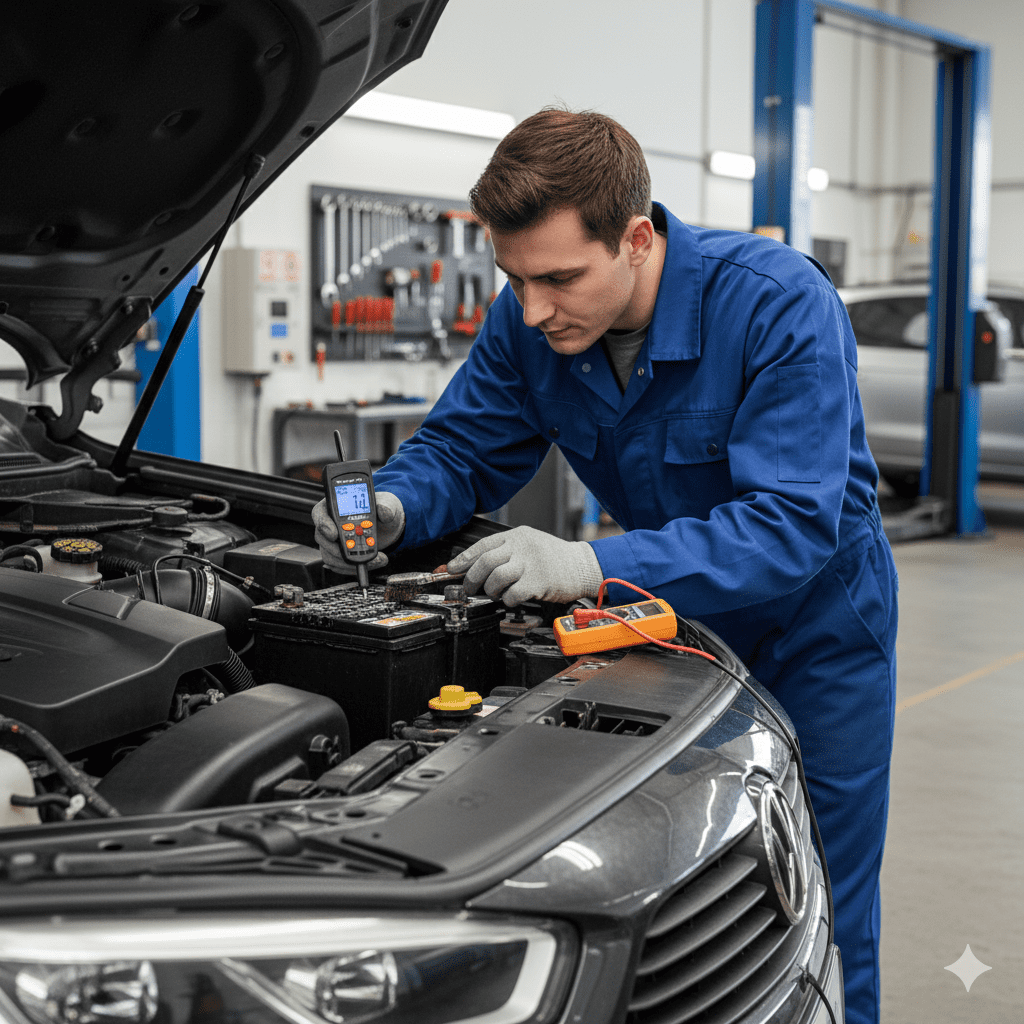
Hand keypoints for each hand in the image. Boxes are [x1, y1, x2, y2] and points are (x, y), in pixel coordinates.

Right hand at [312, 490, 404, 575]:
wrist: (387, 527)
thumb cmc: (382, 509)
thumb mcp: (387, 503)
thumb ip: (386, 506)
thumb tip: (384, 512)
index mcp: (336, 505)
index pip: (320, 513)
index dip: (323, 524)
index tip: (334, 534)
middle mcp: (330, 523)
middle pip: (322, 538)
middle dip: (338, 549)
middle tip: (356, 552)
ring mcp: (332, 541)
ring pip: (329, 555)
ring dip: (348, 562)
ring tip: (373, 560)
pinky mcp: (338, 555)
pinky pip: (338, 566)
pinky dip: (353, 568)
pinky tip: (372, 564)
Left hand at [447, 525, 603, 606]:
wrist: (583, 566)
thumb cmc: (555, 558)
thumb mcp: (529, 544)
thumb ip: (505, 552)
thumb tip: (475, 566)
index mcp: (516, 535)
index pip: (482, 545)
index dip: (463, 559)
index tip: (450, 569)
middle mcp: (522, 546)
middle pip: (485, 562)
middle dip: (471, 579)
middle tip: (469, 589)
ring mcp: (530, 563)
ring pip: (496, 578)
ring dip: (490, 590)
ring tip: (495, 593)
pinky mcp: (538, 581)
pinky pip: (512, 594)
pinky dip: (507, 600)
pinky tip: (512, 599)